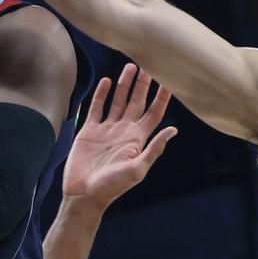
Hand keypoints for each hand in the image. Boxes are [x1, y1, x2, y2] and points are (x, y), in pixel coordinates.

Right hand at [63, 64, 176, 209]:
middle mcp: (124, 131)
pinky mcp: (89, 131)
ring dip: (124, 85)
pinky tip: (106, 82)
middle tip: (148, 65)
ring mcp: (106, 130)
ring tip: (129, 67)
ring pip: (118, 101)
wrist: (85, 194)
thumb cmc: (113, 186)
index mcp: (137, 139)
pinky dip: (101, 94)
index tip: (169, 81)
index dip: (161, 98)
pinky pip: (96, 108)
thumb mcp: (137, 169)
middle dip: (143, 85)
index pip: (153, 113)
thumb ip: (154, 149)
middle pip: (137, 102)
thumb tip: (173, 130)